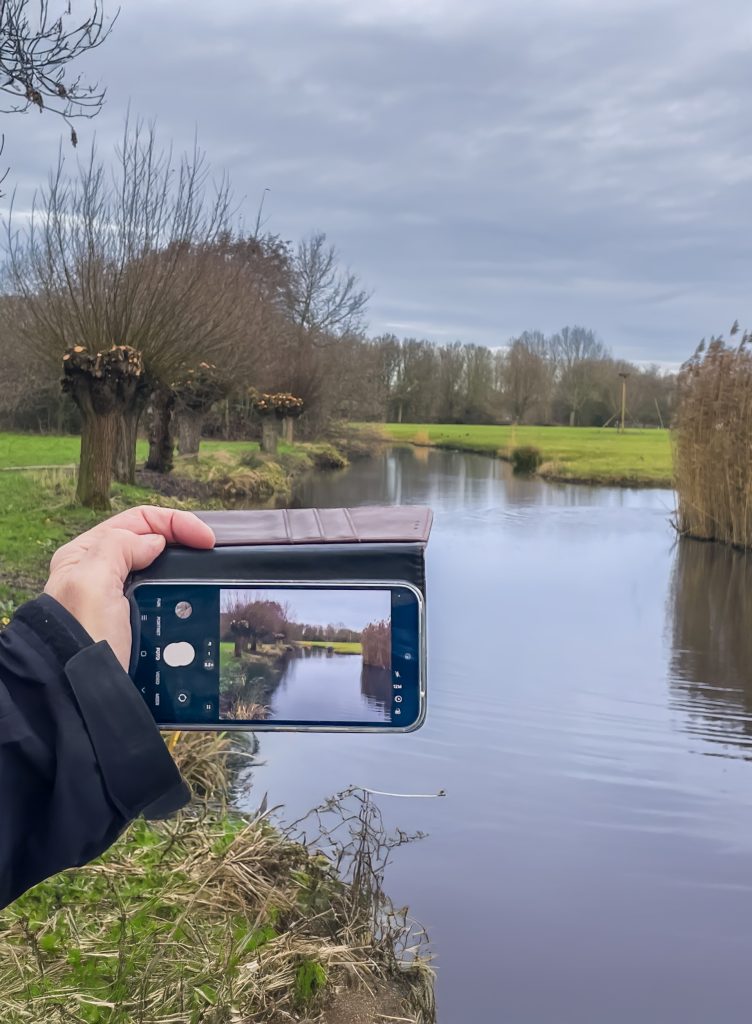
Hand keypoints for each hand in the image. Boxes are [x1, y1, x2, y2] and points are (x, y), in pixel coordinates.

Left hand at [44, 506, 214, 669]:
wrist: (78, 695)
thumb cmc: (80, 640)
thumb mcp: (91, 582)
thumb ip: (119, 547)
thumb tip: (155, 542)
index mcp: (86, 554)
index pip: (138, 521)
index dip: (176, 523)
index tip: (206, 540)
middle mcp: (101, 572)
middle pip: (151, 542)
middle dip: (182, 543)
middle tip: (211, 555)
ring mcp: (118, 599)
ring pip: (160, 571)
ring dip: (184, 571)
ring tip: (207, 578)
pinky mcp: (134, 624)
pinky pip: (164, 600)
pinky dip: (182, 597)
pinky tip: (195, 603)